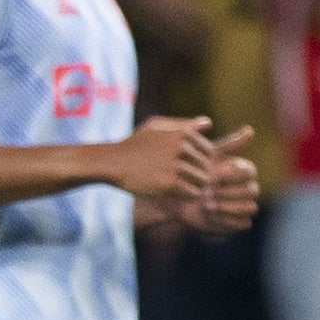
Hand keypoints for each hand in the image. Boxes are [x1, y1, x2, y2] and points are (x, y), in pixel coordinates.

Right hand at [101, 114, 223, 204]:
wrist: (111, 163)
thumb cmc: (133, 144)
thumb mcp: (155, 127)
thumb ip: (183, 124)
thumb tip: (208, 123)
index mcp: (181, 133)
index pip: (208, 150)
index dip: (199, 161)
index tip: (186, 166)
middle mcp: (181, 147)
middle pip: (206, 166)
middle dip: (198, 174)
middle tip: (183, 180)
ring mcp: (176, 165)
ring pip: (202, 180)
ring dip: (194, 186)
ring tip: (180, 188)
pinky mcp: (169, 183)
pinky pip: (192, 193)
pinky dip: (187, 196)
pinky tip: (175, 194)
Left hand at [177, 128, 259, 233]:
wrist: (177, 197)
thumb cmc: (191, 174)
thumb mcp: (206, 157)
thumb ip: (228, 145)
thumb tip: (250, 130)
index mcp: (244, 170)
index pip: (249, 171)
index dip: (232, 174)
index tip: (213, 175)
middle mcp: (249, 188)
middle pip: (251, 190)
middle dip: (228, 192)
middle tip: (207, 193)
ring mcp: (245, 205)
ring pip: (249, 207)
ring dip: (228, 206)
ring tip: (207, 205)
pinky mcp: (239, 222)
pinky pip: (243, 223)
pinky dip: (227, 220)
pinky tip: (210, 216)